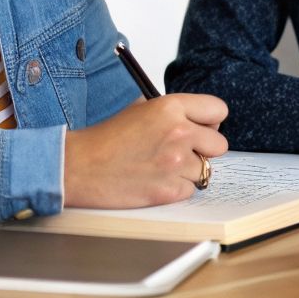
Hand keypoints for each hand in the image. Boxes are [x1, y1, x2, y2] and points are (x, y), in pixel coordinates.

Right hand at [63, 93, 227, 207]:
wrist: (79, 167)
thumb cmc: (105, 138)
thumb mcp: (141, 109)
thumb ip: (173, 112)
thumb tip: (200, 120)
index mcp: (171, 107)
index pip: (218, 110)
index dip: (210, 121)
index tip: (203, 128)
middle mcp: (179, 133)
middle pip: (219, 144)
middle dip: (204, 149)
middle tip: (184, 151)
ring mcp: (176, 163)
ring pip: (205, 170)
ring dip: (187, 171)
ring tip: (160, 167)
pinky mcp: (169, 190)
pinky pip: (190, 190)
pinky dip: (176, 189)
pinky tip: (154, 181)